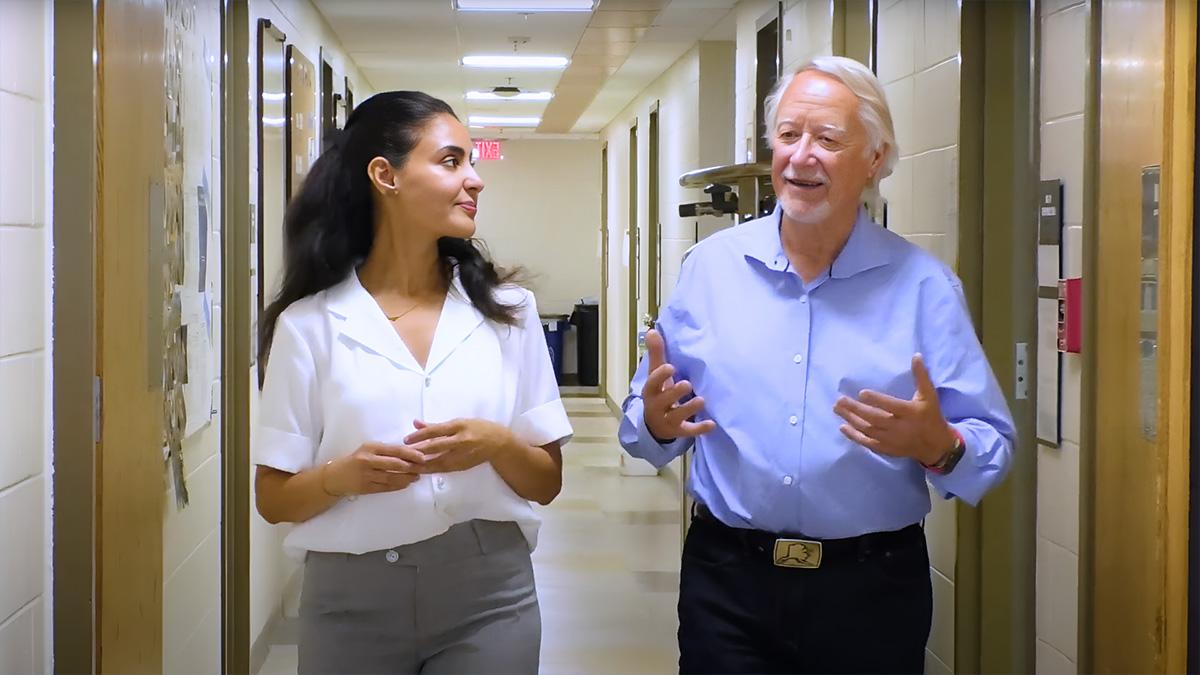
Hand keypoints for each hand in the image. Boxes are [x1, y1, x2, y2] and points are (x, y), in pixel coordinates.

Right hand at [323, 442, 425, 495]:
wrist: (335, 477)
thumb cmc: (355, 460)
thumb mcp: (368, 450)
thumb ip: (385, 451)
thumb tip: (409, 452)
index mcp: (371, 448)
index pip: (395, 450)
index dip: (411, 454)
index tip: (423, 456)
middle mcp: (368, 460)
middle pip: (395, 464)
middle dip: (412, 466)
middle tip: (423, 468)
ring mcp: (367, 475)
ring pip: (392, 477)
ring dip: (407, 478)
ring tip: (416, 477)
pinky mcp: (366, 487)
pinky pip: (386, 487)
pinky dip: (398, 486)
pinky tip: (406, 484)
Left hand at [404, 419, 516, 472]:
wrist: (498, 443)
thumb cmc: (477, 428)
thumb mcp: (458, 422)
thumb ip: (436, 425)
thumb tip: (415, 423)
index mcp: (459, 426)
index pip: (436, 431)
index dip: (419, 436)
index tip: (405, 440)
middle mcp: (461, 440)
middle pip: (436, 447)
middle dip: (418, 452)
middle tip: (402, 455)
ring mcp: (462, 455)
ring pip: (438, 461)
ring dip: (421, 464)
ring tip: (406, 465)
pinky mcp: (462, 466)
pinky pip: (443, 469)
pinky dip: (430, 469)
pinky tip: (419, 471)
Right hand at [641, 329, 715, 441]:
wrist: (655, 425)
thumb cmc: (659, 393)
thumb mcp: (656, 375)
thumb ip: (657, 354)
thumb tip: (652, 331)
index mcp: (651, 391)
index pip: (652, 383)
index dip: (660, 376)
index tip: (670, 367)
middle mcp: (657, 406)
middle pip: (664, 400)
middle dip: (674, 392)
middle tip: (687, 384)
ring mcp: (668, 420)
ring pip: (676, 416)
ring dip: (688, 408)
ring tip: (701, 400)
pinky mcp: (679, 431)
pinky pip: (688, 431)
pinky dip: (699, 428)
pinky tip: (712, 424)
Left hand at [832, 354, 957, 464]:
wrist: (936, 446)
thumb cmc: (931, 416)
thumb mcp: (929, 395)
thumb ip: (921, 376)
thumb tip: (916, 355)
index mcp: (910, 413)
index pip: (891, 406)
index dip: (877, 400)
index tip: (861, 393)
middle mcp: (900, 427)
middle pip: (875, 418)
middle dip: (856, 409)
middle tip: (840, 400)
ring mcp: (892, 440)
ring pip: (868, 430)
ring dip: (851, 419)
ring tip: (837, 409)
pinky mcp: (886, 449)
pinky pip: (868, 443)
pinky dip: (854, 436)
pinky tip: (842, 427)